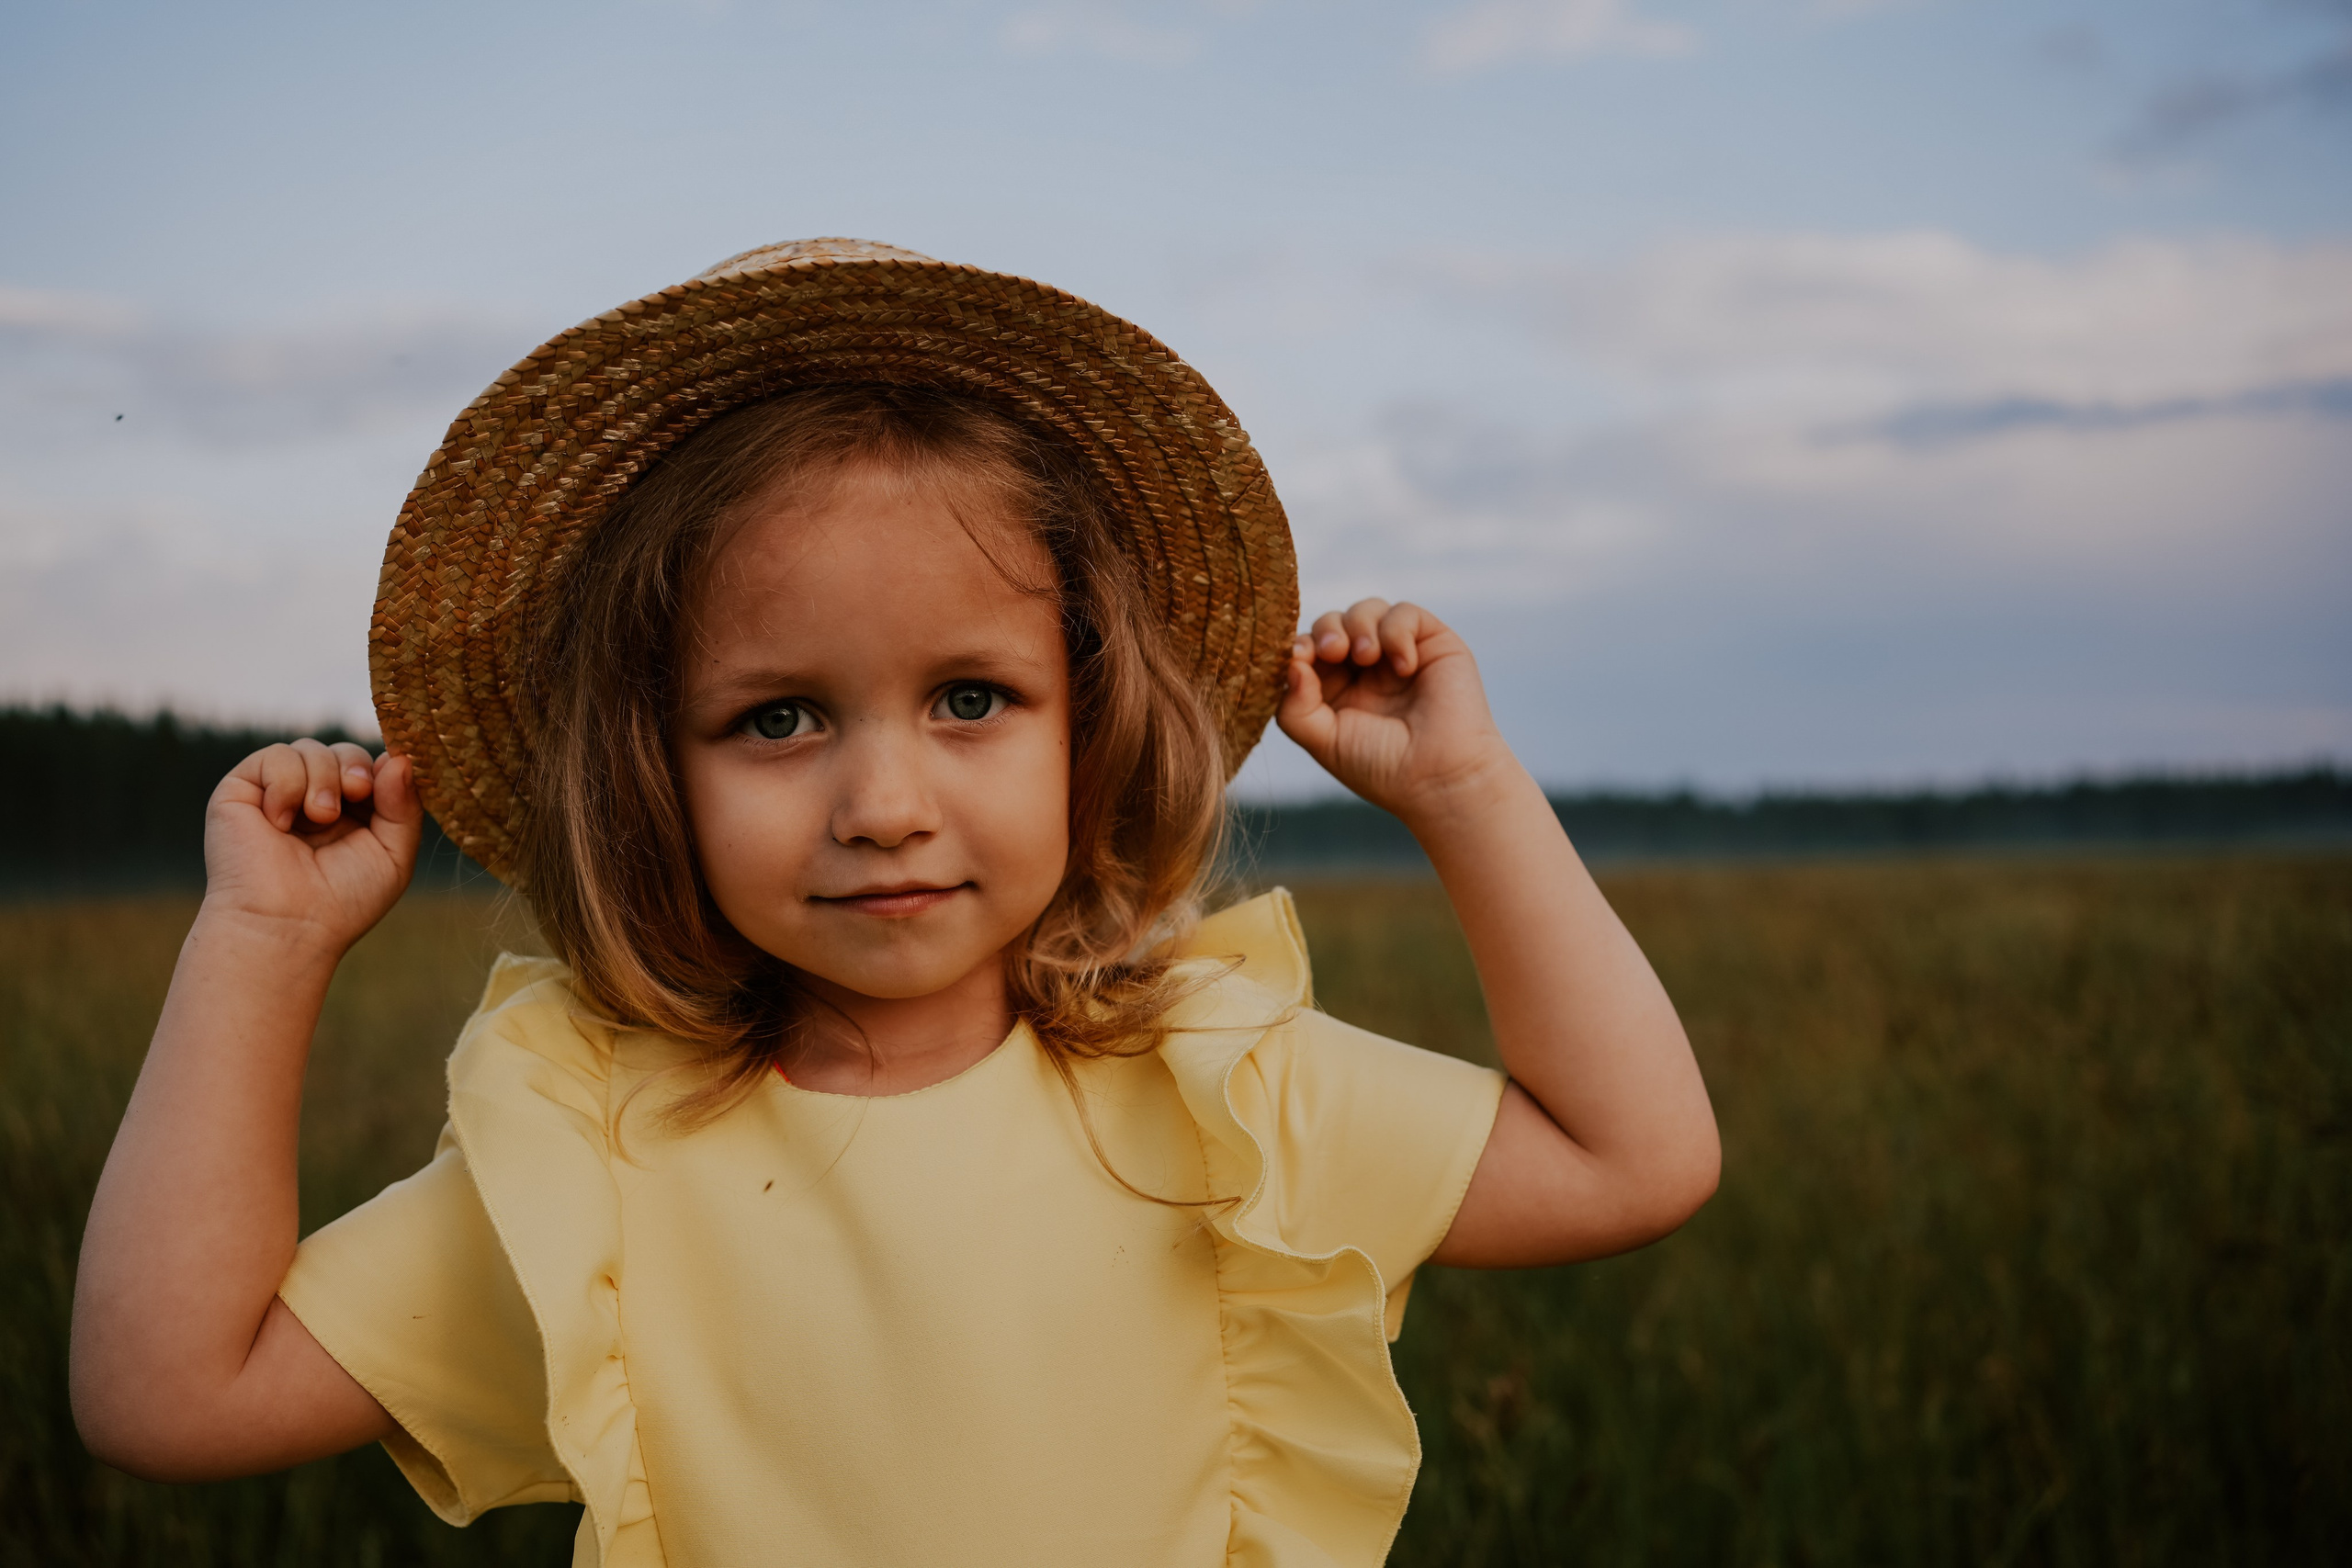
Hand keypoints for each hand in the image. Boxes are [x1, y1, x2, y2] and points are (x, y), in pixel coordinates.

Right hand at [200, 740, 421, 955]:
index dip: (383, 767)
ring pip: (311, 748)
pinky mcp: (242, 790)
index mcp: (352, 814)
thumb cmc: (342, 901)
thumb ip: (404, 805)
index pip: (373, 767)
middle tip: (357, 793)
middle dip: (356, 767)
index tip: (387, 781)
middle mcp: (314, 800)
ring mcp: (278, 794)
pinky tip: (281, 821)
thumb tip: (401, 757)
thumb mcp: (393, 855)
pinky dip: (287, 782)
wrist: (288, 923)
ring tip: (320, 817)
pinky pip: (275, 755)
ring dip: (324, 777)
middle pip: (344, 751)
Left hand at [1276, 598, 1517, 826]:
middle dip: (1327, 630)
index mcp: (1336, 691)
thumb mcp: (1323, 742)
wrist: (1441, 777)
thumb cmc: (1383, 767)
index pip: (1308, 650)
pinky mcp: (1432, 642)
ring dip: (1359, 625)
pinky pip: (1404, 613)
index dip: (1299, 646)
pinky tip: (1403, 666)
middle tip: (1333, 651)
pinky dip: (1396, 631)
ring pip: (1366, 610)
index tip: (1299, 656)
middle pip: (1333, 624)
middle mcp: (1365, 670)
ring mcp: (1397, 654)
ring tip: (1367, 655)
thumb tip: (1291, 663)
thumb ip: (1294, 708)